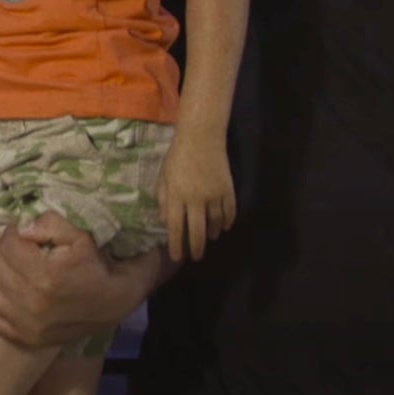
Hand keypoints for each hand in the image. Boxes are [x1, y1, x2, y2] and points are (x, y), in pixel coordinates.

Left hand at [0, 212, 160, 349]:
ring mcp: (25, 325)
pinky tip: (0, 285)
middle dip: (1, 248)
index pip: (8, 244)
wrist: (117, 304)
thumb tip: (21, 228)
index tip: (22, 231)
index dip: (13, 231)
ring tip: (7, 262)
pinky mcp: (22, 337)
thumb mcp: (83, 236)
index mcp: (47, 276)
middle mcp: (32, 304)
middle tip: (14, 245)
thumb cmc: (99, 266)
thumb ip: (51, 224)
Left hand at [158, 138, 235, 262]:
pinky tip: (223, 227)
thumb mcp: (164, 177)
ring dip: (212, 234)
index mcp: (177, 196)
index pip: (176, 228)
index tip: (177, 257)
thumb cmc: (178, 156)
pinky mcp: (228, 190)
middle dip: (196, 248)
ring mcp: (214, 195)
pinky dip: (227, 222)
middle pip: (198, 232)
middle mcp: (196, 199)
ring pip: (215, 224)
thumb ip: (164, 200)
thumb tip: (167, 222)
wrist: (202, 137)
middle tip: (196, 257)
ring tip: (209, 239)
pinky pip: (229, 212)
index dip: (176, 245)